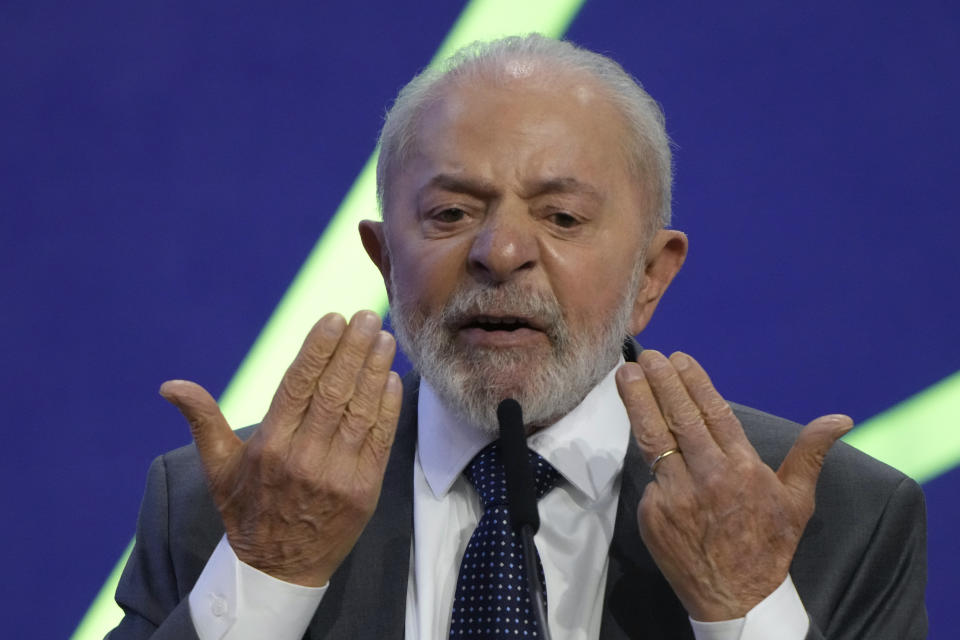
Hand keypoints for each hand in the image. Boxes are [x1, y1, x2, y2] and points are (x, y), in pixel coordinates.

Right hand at [159, 310, 402, 586]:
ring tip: (384, 338)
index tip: (334, 319)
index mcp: (270, 447)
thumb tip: (170, 386)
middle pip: (332, 392)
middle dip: (352, 350)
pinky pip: (379, 440)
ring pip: (359, 412)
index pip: (297, 386)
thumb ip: (203, 421)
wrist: (279, 569)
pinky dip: (388, 408)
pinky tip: (392, 379)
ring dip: (375, 371)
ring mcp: (337, 475)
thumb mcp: (218, 468)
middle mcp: (304, 458)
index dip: (318, 350)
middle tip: (367, 317)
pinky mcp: (364, 491)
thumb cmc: (247, 510)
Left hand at [615, 350, 851, 620]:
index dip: (694, 382)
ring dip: (638, 402)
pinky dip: (644, 453)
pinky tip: (635, 427)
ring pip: (652, 439)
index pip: (714, 413)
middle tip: (646, 357)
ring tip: (626, 374)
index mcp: (743, 469)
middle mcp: (709, 478)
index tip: (679, 359)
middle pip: (679, 418)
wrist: (737, 599)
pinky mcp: (654, 513)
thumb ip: (810, 454)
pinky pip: (648, 477)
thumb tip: (841, 420)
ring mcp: (677, 495)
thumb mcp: (797, 501)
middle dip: (660, 382)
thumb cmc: (768, 545)